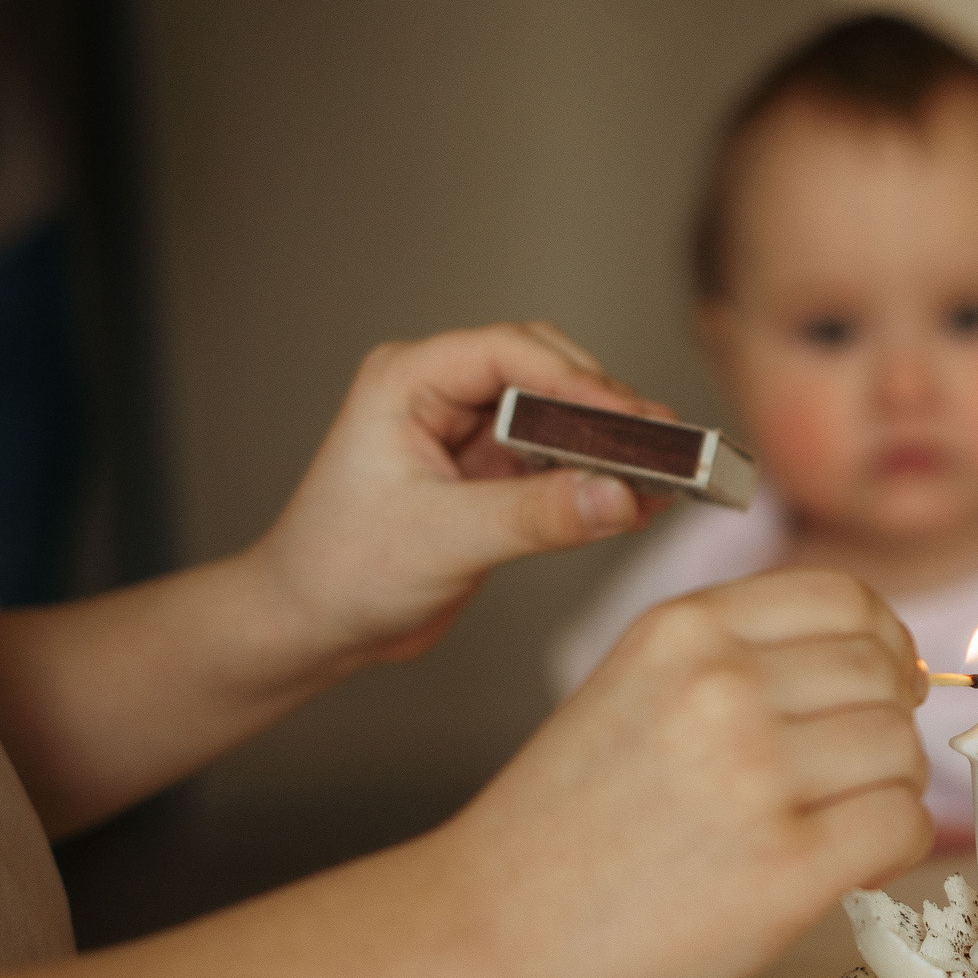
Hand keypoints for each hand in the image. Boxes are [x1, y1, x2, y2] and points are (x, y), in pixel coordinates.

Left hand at [242, 321, 675, 671]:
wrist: (313, 625)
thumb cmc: (341, 570)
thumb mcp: (444, 541)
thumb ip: (535, 516)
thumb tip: (618, 495)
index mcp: (408, 380)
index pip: (510, 352)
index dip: (578, 382)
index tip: (632, 420)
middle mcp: (441, 394)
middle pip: (548, 371)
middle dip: (607, 408)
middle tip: (662, 446)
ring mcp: (471, 434)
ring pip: (562, 415)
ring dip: (611, 444)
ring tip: (664, 475)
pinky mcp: (493, 476)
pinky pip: (562, 462)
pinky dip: (600, 478)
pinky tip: (636, 502)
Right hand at [429, 569, 934, 977]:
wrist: (486, 930)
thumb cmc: (563, 827)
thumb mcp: (637, 686)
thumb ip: (740, 659)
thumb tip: (878, 660)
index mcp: (684, 629)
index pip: (846, 600)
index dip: (881, 646)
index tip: (880, 683)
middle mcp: (723, 686)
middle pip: (883, 676)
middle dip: (886, 723)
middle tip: (849, 773)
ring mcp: (757, 775)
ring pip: (900, 750)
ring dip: (886, 789)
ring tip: (830, 824)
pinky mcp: (786, 867)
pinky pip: (903, 826)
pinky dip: (892, 848)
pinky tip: (842, 866)